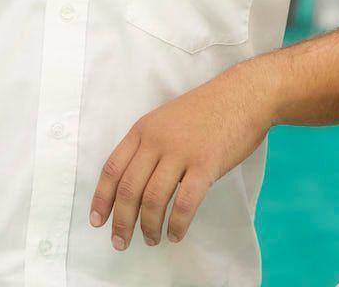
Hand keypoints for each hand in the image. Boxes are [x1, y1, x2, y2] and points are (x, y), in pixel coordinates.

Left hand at [89, 64, 273, 250]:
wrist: (241, 95)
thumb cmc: (205, 110)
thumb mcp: (165, 121)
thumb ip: (149, 147)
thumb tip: (136, 184)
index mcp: (143, 130)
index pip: (112, 168)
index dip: (101, 198)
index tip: (97, 220)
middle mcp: (156, 141)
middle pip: (128, 188)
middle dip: (121, 221)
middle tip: (120, 243)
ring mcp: (180, 153)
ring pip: (153, 199)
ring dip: (148, 226)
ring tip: (151, 240)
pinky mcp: (205, 165)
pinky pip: (184, 203)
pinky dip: (177, 224)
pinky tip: (175, 234)